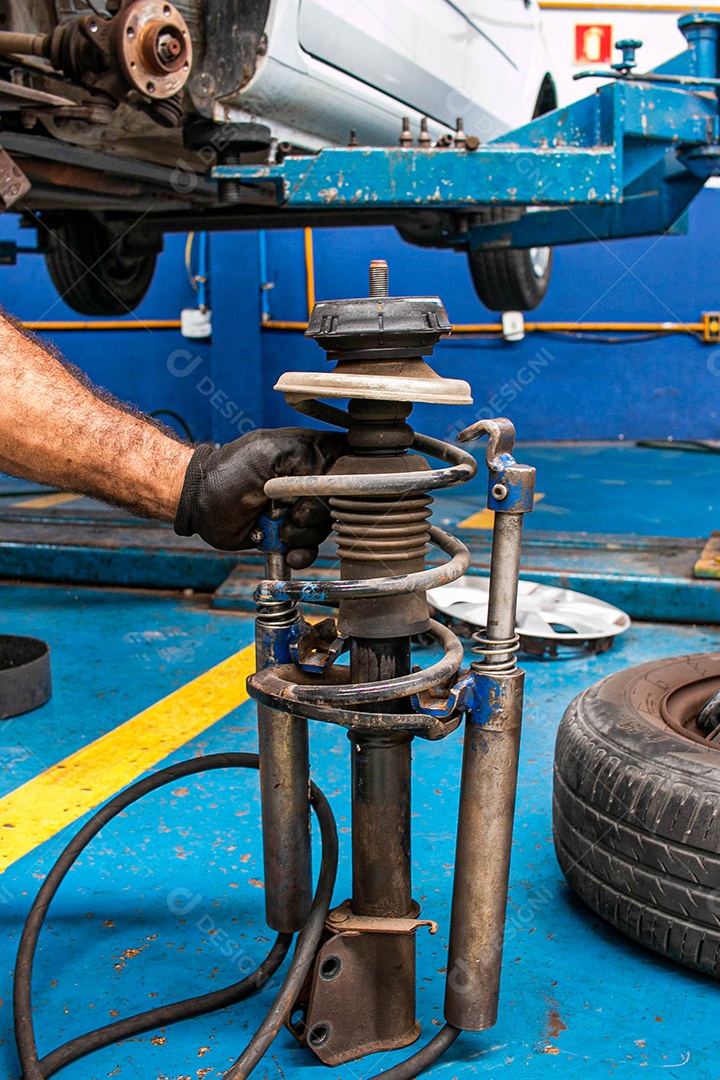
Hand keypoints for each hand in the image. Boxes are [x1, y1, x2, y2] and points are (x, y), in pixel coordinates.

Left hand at [174, 427, 344, 567]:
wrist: (204, 502)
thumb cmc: (231, 470)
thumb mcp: (272, 452)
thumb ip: (311, 458)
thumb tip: (336, 480)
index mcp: (314, 455)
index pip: (350, 468)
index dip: (340, 485)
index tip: (319, 492)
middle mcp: (313, 483)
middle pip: (340, 505)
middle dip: (316, 515)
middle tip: (292, 513)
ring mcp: (302, 509)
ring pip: (326, 530)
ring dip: (303, 535)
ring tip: (279, 529)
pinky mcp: (291, 534)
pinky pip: (311, 550)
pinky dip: (302, 554)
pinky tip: (288, 551)